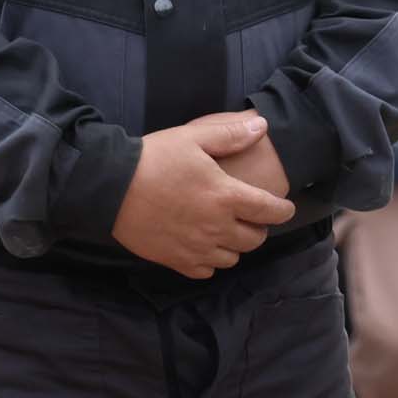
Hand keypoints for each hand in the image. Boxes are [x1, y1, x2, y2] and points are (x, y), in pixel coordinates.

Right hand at [109, 111, 296, 277]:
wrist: (112, 187)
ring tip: (224, 230)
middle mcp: (217, 228)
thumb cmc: (154, 158)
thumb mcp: (192, 137)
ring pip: (233, 258)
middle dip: (258, 228)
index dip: (282, 210)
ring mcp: (198, 248)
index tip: (284, 208)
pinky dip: (210, 261)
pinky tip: (202, 245)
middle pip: (255, 239)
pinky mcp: (178, 261)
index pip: (269, 211)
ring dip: (234, 245)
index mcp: (226, 197)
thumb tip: (262, 127)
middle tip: (249, 216)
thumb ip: (230, 135)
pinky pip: (207, 271)